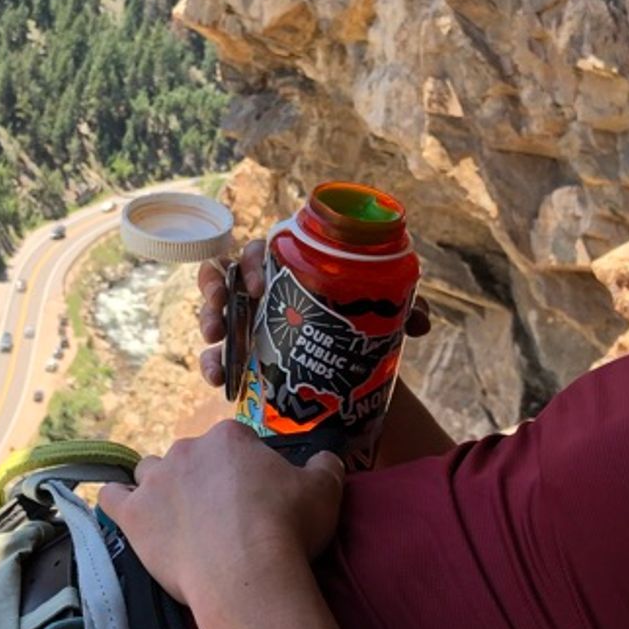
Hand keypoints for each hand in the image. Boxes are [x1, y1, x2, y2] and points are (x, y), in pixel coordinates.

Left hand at [94, 420, 343, 608]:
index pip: (233, 442)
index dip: (244, 469)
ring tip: (180, 519)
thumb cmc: (287, 528)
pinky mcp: (133, 516)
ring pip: (149, 473)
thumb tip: (326, 458)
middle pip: (190, 457)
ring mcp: (155, 482)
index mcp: (228, 438)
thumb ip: (325, 466)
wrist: (248, 573)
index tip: (254, 496)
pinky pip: (110, 497)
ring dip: (161, 489)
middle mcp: (186, 450)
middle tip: (222, 516)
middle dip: (203, 480)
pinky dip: (116, 502)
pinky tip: (128, 514)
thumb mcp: (325, 490)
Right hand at [197, 239, 431, 387]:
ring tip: (213, 340)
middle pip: (227, 275)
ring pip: (217, 310)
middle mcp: (267, 290)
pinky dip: (214, 363)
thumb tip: (419, 324)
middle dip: (215, 288)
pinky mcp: (246, 354)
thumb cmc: (364, 325)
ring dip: (208, 320)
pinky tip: (218, 378)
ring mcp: (252, 321)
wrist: (354, 366)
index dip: (251, 261)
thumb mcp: (384, 313)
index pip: (262, 250)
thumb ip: (403, 310)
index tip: (259, 285)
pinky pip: (219, 353)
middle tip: (222, 308)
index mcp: (293, 267)